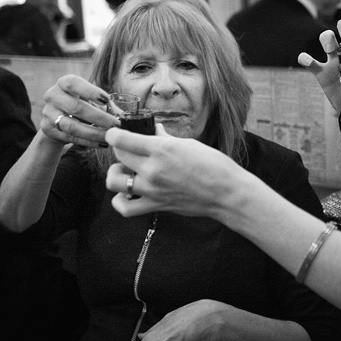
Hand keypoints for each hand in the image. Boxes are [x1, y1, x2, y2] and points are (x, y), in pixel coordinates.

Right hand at [41, 75, 118, 147]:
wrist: (56, 118)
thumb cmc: (80, 103)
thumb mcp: (90, 98)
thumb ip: (105, 104)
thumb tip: (125, 116)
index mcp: (64, 83)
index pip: (73, 83)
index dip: (90, 91)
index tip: (107, 100)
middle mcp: (52, 96)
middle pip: (75, 107)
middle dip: (98, 117)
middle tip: (115, 124)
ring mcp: (48, 113)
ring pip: (71, 126)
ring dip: (93, 133)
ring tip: (110, 136)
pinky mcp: (48, 129)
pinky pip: (70, 137)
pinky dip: (88, 142)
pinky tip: (102, 143)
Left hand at [104, 124, 261, 220]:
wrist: (227, 193)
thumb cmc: (214, 166)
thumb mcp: (189, 144)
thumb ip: (165, 139)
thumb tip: (153, 132)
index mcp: (162, 149)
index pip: (122, 139)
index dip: (114, 133)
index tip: (115, 132)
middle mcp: (153, 169)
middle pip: (118, 156)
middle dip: (120, 149)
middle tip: (129, 148)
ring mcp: (152, 189)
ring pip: (114, 181)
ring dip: (116, 173)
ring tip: (126, 171)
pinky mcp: (156, 205)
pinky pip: (125, 207)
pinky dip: (120, 201)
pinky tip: (127, 193)